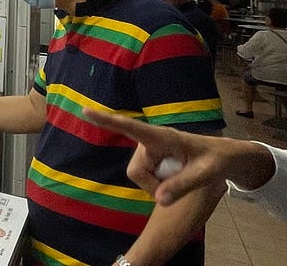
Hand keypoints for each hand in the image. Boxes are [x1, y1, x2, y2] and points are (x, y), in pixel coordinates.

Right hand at [81, 109, 265, 205]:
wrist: (225, 157)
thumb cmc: (218, 159)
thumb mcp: (207, 174)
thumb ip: (183, 185)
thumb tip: (158, 200)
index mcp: (163, 137)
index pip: (131, 128)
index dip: (108, 121)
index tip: (86, 111)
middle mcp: (151, 141)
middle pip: (137, 171)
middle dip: (154, 185)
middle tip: (182, 184)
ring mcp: (149, 150)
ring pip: (139, 176)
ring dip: (158, 184)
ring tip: (181, 177)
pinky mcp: (151, 158)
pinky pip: (145, 178)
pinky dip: (159, 184)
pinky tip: (175, 176)